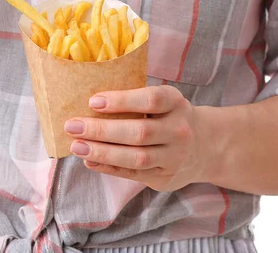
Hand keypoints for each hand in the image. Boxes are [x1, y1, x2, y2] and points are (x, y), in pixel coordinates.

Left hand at [65, 86, 211, 191]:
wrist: (206, 146)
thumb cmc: (170, 116)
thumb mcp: (163, 101)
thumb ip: (135, 100)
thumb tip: (90, 104)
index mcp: (176, 103)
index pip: (151, 100)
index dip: (122, 101)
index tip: (93, 101)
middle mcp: (178, 130)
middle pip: (139, 132)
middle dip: (101, 130)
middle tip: (72, 126)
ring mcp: (174, 157)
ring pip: (136, 157)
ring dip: (102, 152)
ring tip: (77, 146)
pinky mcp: (165, 177)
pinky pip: (133, 174)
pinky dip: (108, 168)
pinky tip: (90, 161)